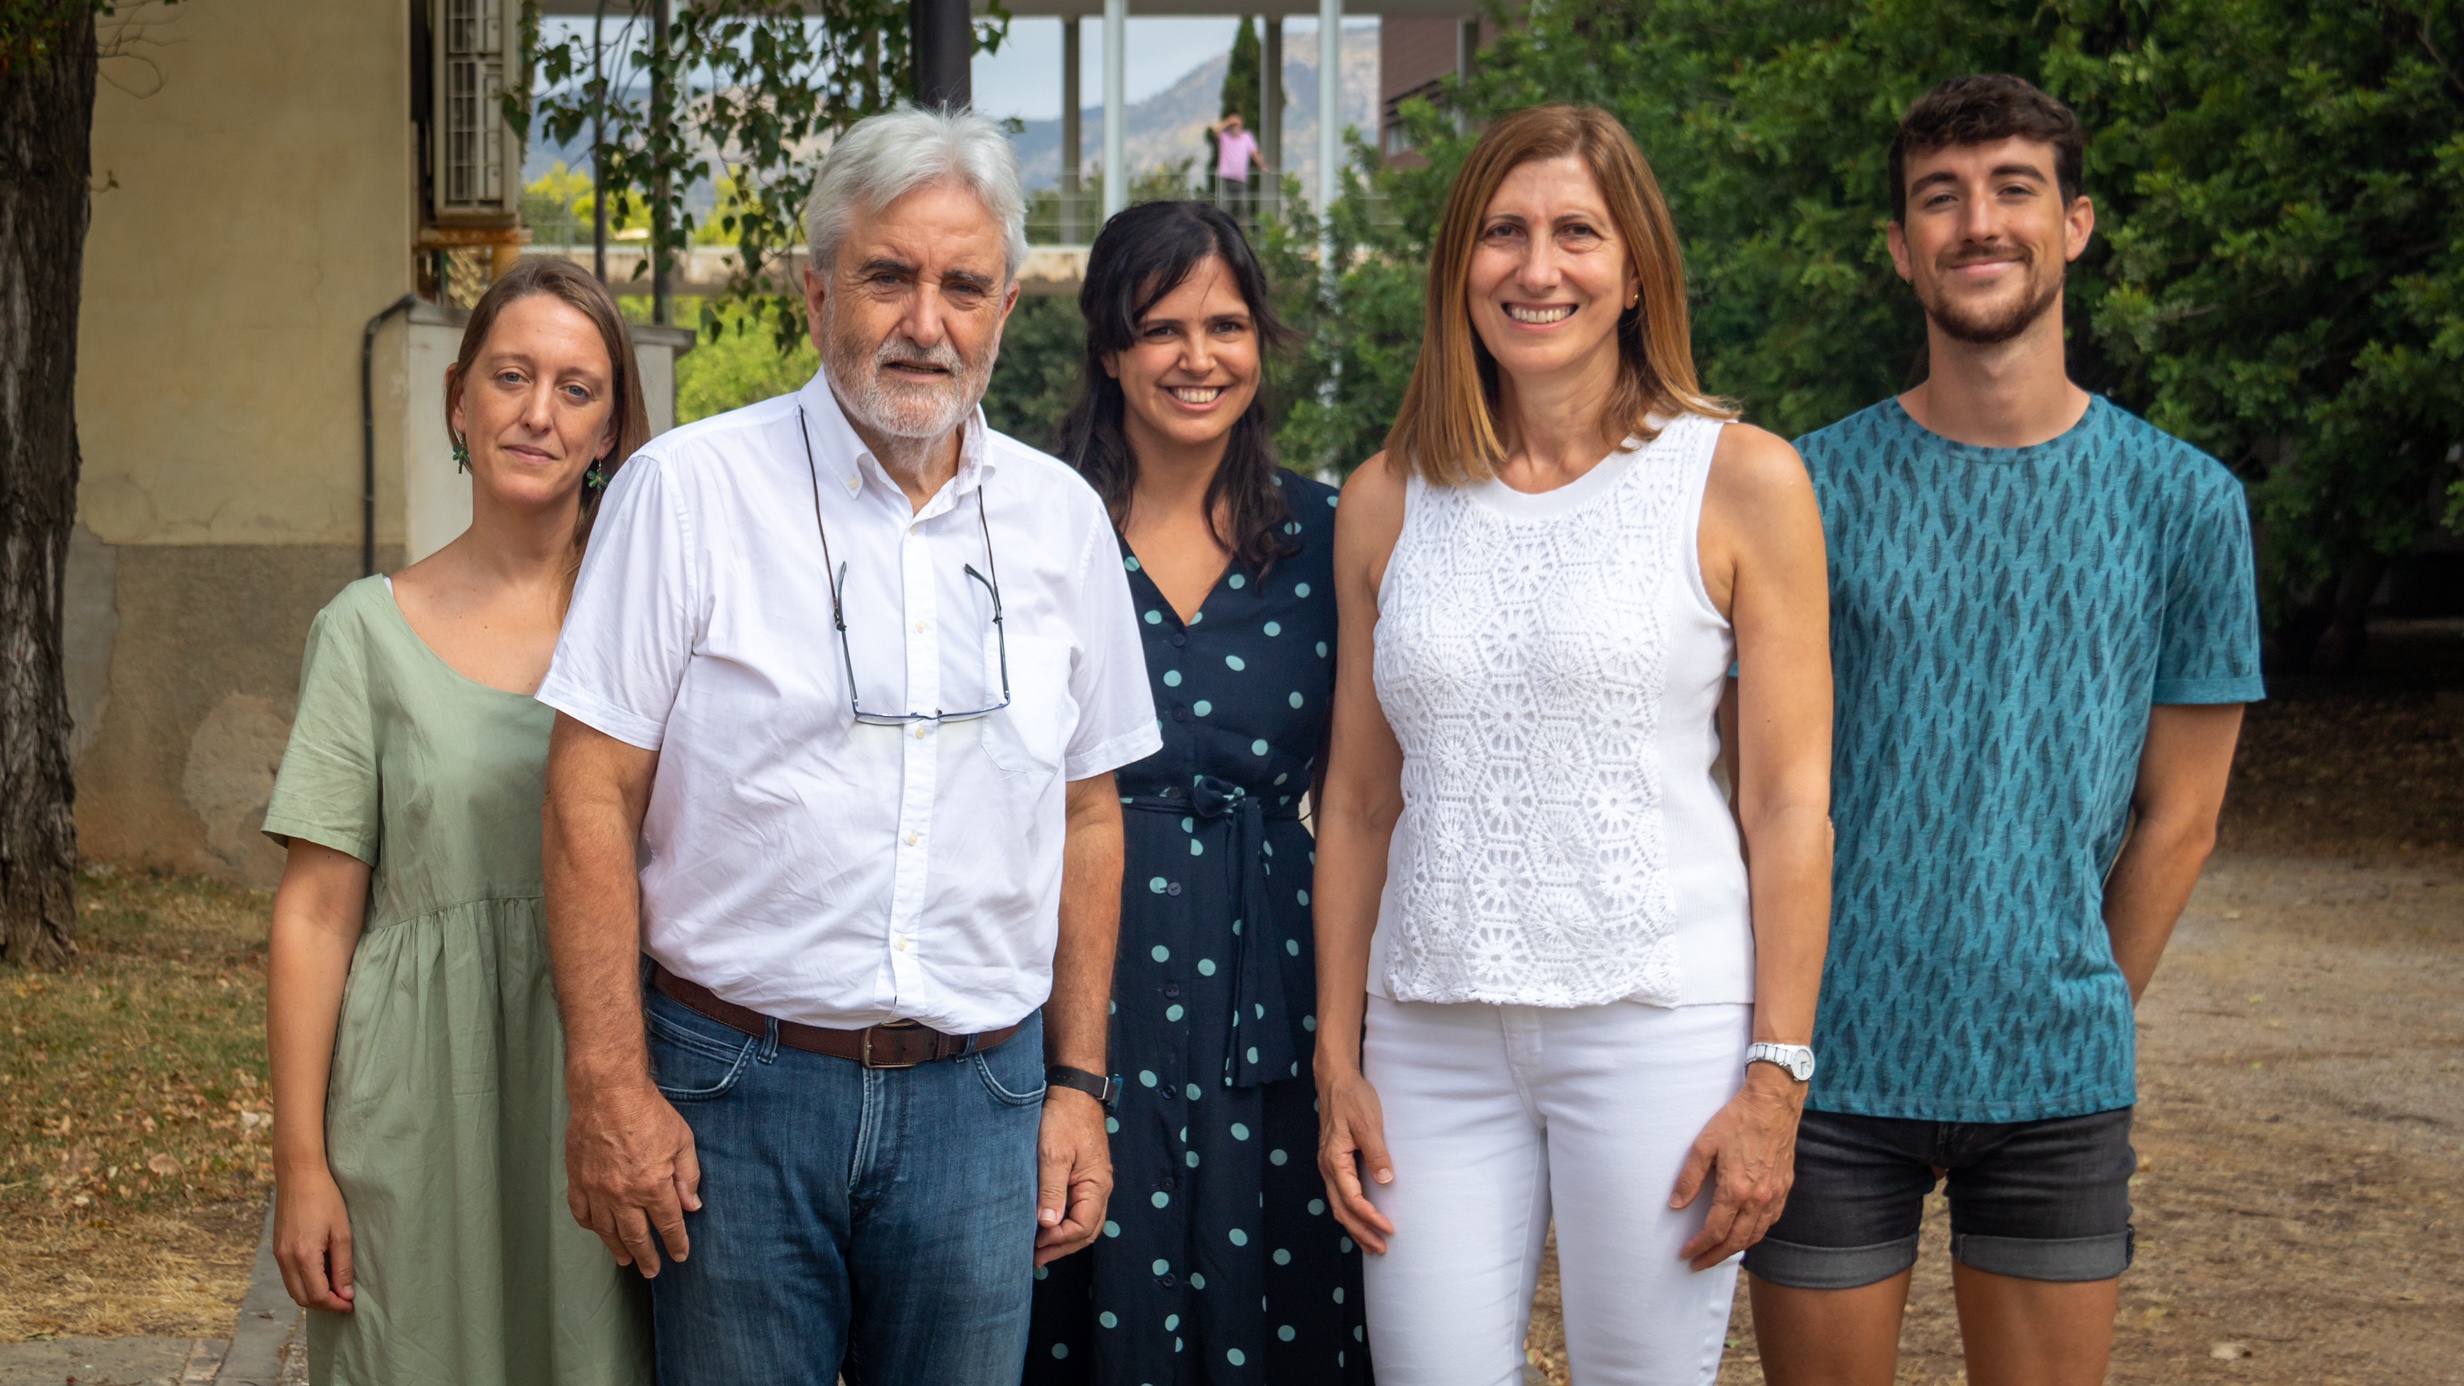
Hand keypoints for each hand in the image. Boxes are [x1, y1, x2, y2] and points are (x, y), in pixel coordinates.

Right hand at [274, 1163, 355, 1311]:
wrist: (298, 1175)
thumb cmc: (325, 1199)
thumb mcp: (342, 1232)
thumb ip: (343, 1266)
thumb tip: (346, 1293)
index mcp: (303, 1257)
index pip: (318, 1296)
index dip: (336, 1305)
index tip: (351, 1305)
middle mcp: (286, 1260)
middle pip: (303, 1298)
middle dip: (324, 1304)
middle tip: (345, 1300)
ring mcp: (278, 1255)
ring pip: (294, 1290)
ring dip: (313, 1295)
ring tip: (335, 1288)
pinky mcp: (277, 1249)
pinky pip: (289, 1277)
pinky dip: (304, 1283)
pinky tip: (321, 1274)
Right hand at [565, 1075, 701, 1276]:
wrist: (607, 1092)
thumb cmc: (648, 1113)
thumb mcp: (682, 1142)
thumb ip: (688, 1178)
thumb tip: (692, 1206)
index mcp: (653, 1186)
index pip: (668, 1225)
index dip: (675, 1243)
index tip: (680, 1255)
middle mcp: (623, 1195)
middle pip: (636, 1236)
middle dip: (646, 1256)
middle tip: (651, 1271)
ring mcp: (597, 1190)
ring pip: (607, 1230)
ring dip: (617, 1248)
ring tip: (625, 1260)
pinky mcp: (578, 1179)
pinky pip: (582, 1213)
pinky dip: (591, 1226)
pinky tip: (598, 1231)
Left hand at [1035, 1088, 1112, 1265]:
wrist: (1073, 1090)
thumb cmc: (1064, 1119)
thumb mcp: (1053, 1154)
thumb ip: (1051, 1190)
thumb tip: (1047, 1225)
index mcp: (1096, 1186)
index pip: (1082, 1227)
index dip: (1058, 1240)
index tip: (1033, 1244)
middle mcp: (1100, 1188)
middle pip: (1086, 1231)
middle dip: (1061, 1247)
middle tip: (1034, 1259)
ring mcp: (1093, 1183)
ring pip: (1083, 1222)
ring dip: (1062, 1238)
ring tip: (1038, 1250)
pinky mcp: (1083, 1176)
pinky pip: (1077, 1208)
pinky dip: (1063, 1222)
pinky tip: (1045, 1225)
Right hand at [1315, 1065, 1396, 1253]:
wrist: (1336, 1080)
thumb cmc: (1352, 1098)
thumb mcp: (1368, 1123)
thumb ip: (1377, 1152)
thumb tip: (1386, 1181)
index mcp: (1334, 1160)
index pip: (1352, 1200)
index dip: (1371, 1218)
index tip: (1390, 1230)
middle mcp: (1327, 1167)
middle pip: (1341, 1211)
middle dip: (1361, 1233)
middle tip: (1381, 1250)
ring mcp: (1328, 1166)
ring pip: (1338, 1205)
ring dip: (1354, 1226)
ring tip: (1372, 1244)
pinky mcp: (1334, 1162)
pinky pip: (1340, 1195)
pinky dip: (1351, 1212)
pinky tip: (1362, 1218)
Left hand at [1671, 1064, 1804, 1269]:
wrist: (1773, 1104)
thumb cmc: (1736, 1120)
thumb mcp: (1704, 1145)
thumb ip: (1689, 1178)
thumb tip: (1676, 1205)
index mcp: (1736, 1189)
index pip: (1715, 1230)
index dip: (1698, 1246)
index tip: (1685, 1254)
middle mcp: (1759, 1198)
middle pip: (1737, 1241)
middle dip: (1715, 1256)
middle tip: (1698, 1265)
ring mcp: (1775, 1195)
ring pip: (1756, 1234)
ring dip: (1736, 1249)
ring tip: (1718, 1254)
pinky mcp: (1785, 1187)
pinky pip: (1770, 1221)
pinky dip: (1756, 1233)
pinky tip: (1746, 1233)